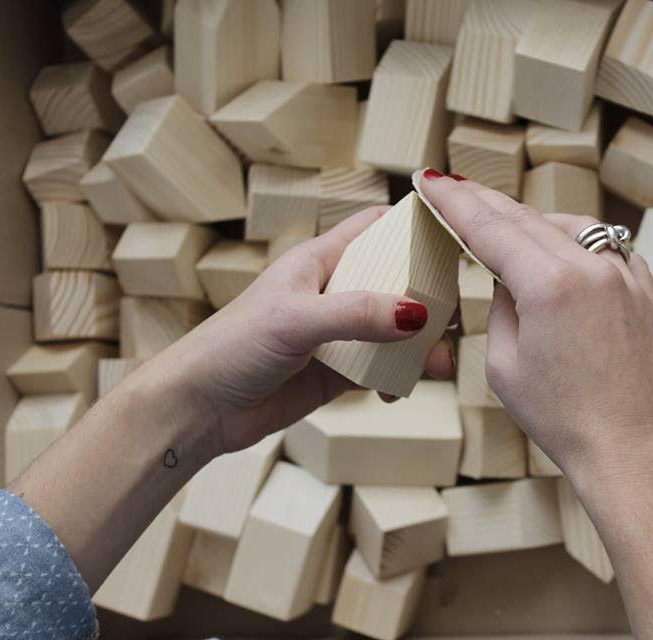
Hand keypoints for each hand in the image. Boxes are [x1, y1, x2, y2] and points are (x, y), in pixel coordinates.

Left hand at [138, 206, 454, 456]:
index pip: (375, 228)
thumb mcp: (295, 321)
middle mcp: (333, 293)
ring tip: (437, 364)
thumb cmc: (230, 347)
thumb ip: (356, 314)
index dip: (412, 226)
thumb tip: (416, 314)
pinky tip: (396, 391)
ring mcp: (337, 334)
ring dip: (419, 346)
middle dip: (428, 299)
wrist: (199, 409)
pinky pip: (381, 369)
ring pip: (394, 331)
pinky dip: (397, 378)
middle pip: (397, 282)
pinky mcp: (337, 373)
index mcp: (320, 261)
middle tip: (453, 318)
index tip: (452, 235)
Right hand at [419, 173, 652, 483]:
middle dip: (486, 203)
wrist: (631, 452)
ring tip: (506, 224)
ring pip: (572, 226)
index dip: (456, 203)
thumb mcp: (504, 365)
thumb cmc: (563, 419)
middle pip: (528, 219)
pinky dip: (579, 243)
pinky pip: (608, 249)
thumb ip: (500, 308)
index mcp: (550, 284)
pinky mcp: (645, 293)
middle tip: (455, 187)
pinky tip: (563, 253)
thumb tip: (506, 278)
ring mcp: (626, 276)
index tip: (432, 182)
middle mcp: (592, 268)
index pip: (490, 229)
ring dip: (535, 221)